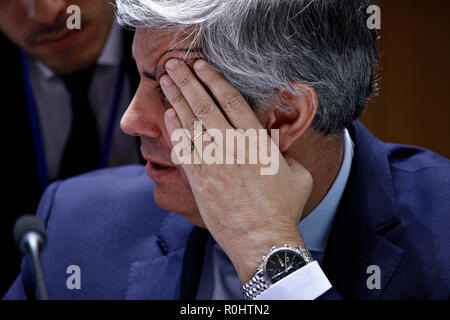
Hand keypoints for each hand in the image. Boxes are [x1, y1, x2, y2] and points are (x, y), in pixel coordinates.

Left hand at [160, 58, 312, 282]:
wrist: (263, 240)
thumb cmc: (283, 208)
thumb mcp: (298, 174)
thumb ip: (283, 153)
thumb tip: (274, 144)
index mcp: (257, 141)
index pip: (231, 100)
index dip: (214, 79)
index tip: (201, 65)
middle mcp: (232, 146)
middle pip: (205, 105)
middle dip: (187, 80)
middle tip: (174, 63)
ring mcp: (213, 163)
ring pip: (190, 123)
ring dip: (176, 98)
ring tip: (166, 80)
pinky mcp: (199, 180)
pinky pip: (182, 148)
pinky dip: (174, 129)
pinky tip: (168, 114)